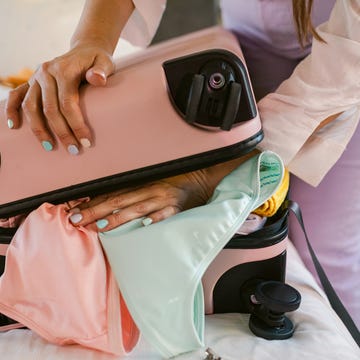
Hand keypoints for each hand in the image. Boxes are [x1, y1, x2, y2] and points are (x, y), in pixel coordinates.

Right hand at [5, 44, 114, 153]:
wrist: (85, 50)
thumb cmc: (97, 61)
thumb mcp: (104, 62)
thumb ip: (101, 70)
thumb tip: (97, 79)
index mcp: (63, 70)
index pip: (67, 103)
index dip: (76, 124)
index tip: (86, 142)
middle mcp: (46, 73)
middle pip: (50, 109)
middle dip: (62, 132)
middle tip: (73, 150)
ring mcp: (36, 78)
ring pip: (31, 107)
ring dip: (39, 129)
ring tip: (49, 147)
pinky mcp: (30, 81)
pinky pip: (16, 96)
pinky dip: (11, 110)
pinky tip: (15, 126)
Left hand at [68, 170, 210, 231]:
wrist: (199, 178)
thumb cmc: (173, 183)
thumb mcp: (151, 184)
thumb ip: (133, 194)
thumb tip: (108, 206)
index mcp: (141, 185)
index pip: (112, 194)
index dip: (91, 202)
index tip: (74, 210)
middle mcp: (149, 191)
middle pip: (118, 201)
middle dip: (95, 210)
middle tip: (76, 220)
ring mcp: (163, 199)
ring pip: (137, 208)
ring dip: (118, 217)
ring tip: (99, 226)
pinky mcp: (177, 208)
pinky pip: (166, 214)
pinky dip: (156, 219)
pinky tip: (145, 225)